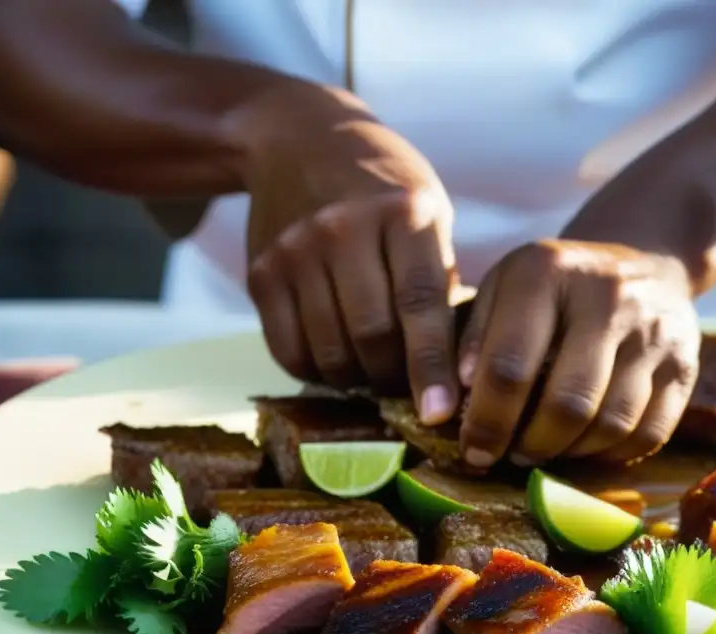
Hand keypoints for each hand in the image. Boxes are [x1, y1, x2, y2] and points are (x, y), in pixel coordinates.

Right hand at [237, 84, 459, 423]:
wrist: (300, 139)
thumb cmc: (385, 188)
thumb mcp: (429, 212)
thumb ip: (439, 280)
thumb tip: (455, 370)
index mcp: (403, 212)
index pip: (420, 304)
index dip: (431, 365)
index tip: (439, 411)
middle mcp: (343, 229)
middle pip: (371, 335)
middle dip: (394, 377)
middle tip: (410, 389)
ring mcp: (295, 250)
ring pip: (329, 351)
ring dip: (357, 380)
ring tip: (375, 373)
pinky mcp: (260, 273)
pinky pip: (289, 351)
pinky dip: (318, 372)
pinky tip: (338, 361)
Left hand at [457, 240, 699, 467]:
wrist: (642, 259)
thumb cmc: (554, 285)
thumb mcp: (503, 288)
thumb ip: (470, 339)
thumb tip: (452, 408)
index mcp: (547, 272)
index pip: (509, 366)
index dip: (487, 421)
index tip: (474, 451)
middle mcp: (608, 296)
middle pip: (567, 403)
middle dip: (532, 445)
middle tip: (513, 454)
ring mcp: (654, 330)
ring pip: (611, 424)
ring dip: (571, 453)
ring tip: (547, 450)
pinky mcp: (686, 363)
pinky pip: (649, 433)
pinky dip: (613, 453)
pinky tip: (586, 446)